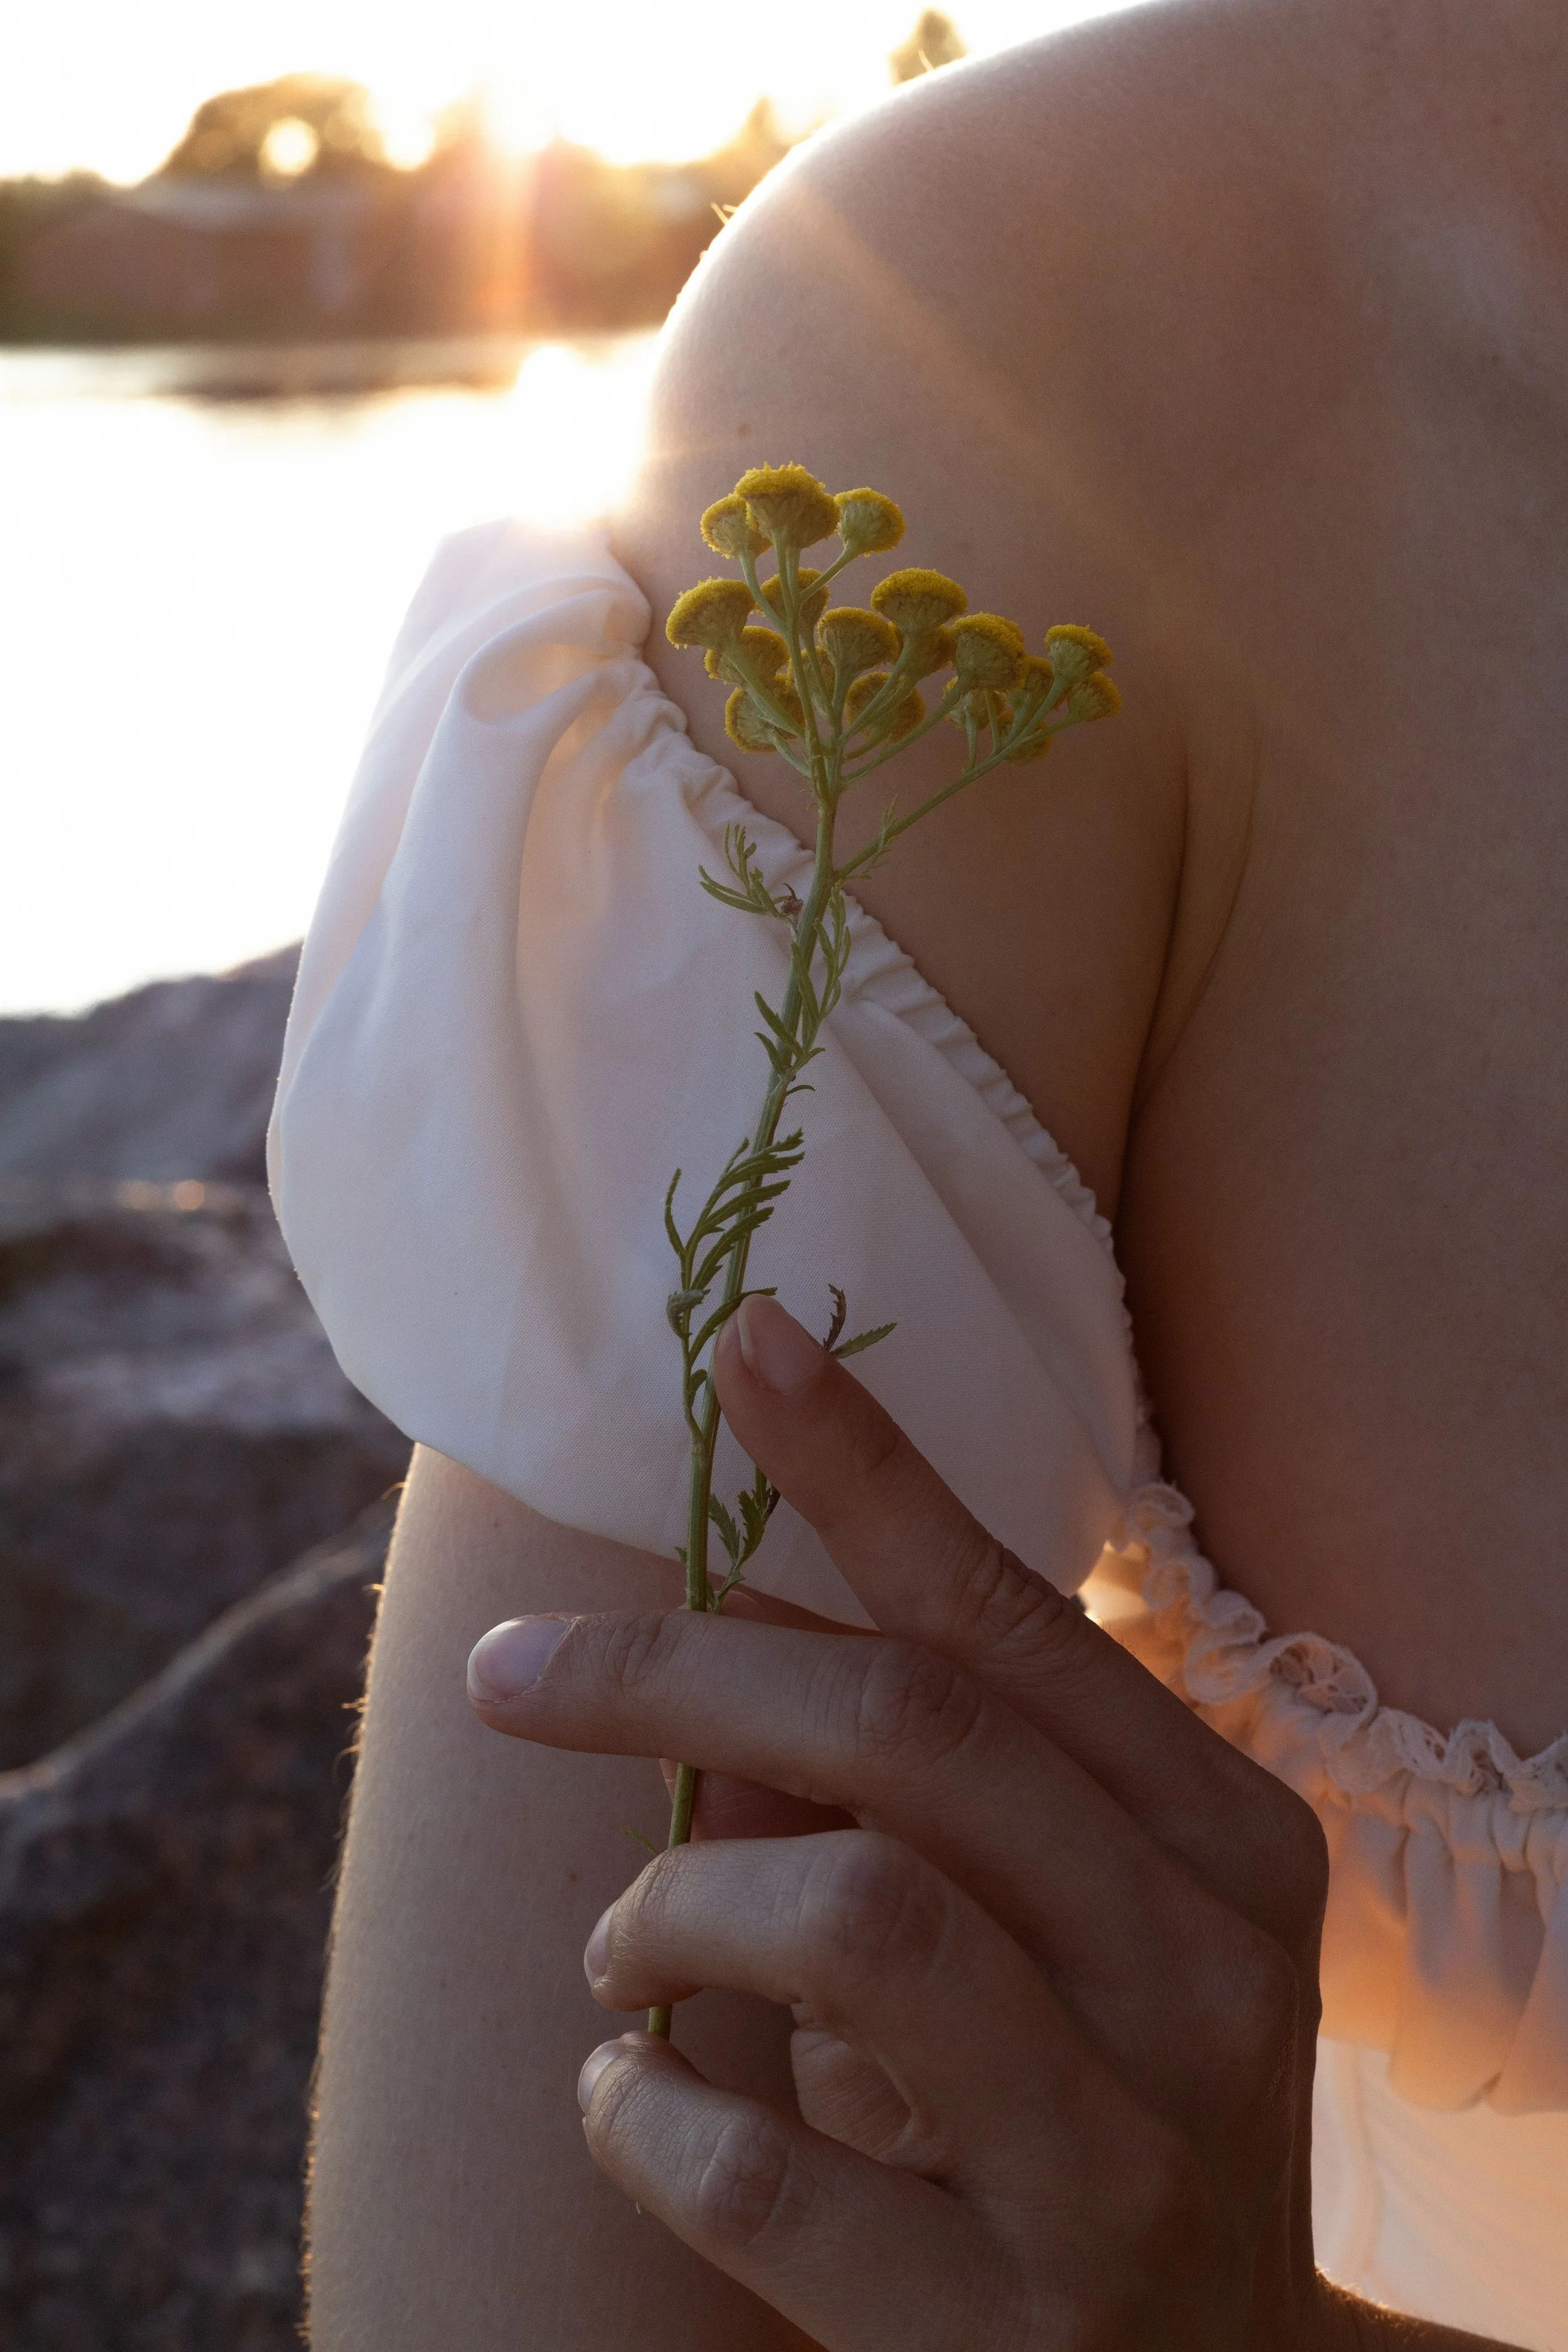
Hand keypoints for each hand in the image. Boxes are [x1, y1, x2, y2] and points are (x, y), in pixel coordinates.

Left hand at [467, 1295, 1332, 2351]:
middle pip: (907, 1730)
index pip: (1013, 1616)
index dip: (866, 1465)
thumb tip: (729, 1636)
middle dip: (672, 1667)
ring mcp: (1122, 2162)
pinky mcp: (1009, 2331)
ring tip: (624, 1958)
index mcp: (1225, 1842)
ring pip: (847, 1913)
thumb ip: (916, 1783)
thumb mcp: (1054, 1933)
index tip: (744, 1336)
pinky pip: (758, 2165)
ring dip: (672, 1905)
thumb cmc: (1098, 2110)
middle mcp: (1201, 1976)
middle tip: (507, 1678)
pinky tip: (630, 2104)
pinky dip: (638, 2112)